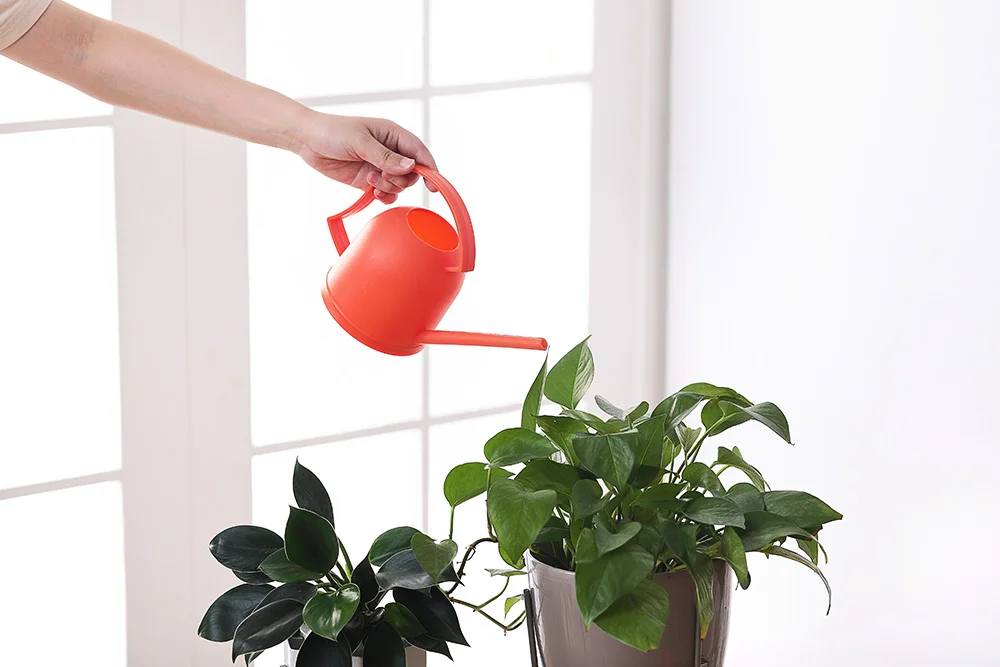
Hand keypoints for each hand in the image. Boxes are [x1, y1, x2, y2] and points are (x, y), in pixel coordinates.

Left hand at [295, 111, 437, 203]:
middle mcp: (390, 150)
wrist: (307, 141)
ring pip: (400, 184)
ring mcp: (380, 166)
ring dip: (389, 187)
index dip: (430, 168)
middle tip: (381, 175)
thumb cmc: (333, 132)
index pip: (420, 152)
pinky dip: (384, 196)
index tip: (433, 185)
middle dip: (401, 179)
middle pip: (412, 173)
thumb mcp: (360, 142)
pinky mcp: (369, 180)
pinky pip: (387, 192)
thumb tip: (411, 166)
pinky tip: (373, 193)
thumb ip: (385, 156)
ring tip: (370, 181)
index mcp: (393, 134)